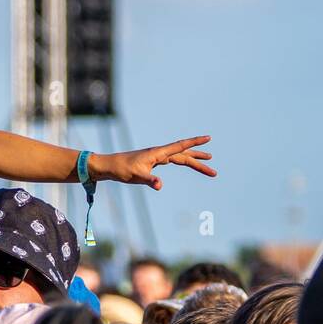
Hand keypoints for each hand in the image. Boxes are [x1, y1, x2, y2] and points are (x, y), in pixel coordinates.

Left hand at [94, 135, 214, 188]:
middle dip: (199, 161)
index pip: (180, 146)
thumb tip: (160, 186)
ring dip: (193, 161)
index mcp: (158, 153)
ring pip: (179, 157)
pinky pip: (172, 160)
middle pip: (184, 155)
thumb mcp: (136, 176)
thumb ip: (150, 180)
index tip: (208, 138)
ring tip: (208, 163)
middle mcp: (159, 153)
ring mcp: (156, 157)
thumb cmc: (121, 170)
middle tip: (214, 170)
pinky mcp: (153, 161)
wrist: (109, 166)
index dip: (195, 142)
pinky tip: (186, 162)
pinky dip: (182, 161)